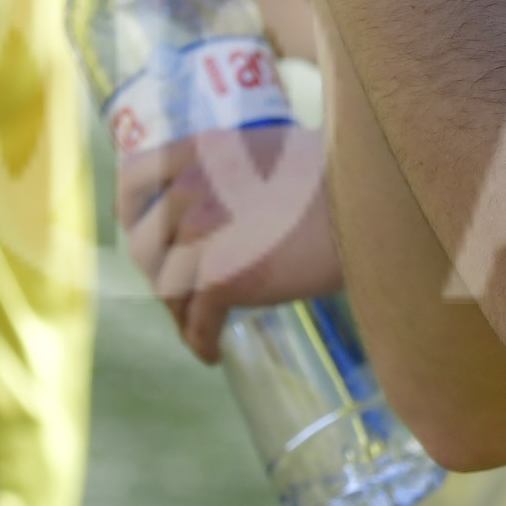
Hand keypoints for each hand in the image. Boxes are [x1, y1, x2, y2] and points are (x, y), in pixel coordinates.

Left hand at [118, 132, 346, 363]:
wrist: (374, 203)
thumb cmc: (342, 178)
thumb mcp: (273, 153)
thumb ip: (235, 172)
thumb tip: (224, 209)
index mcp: (200, 151)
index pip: (132, 179)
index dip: (131, 213)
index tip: (142, 233)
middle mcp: (191, 188)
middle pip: (148, 245)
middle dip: (162, 273)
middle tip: (187, 293)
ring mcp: (204, 233)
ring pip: (170, 289)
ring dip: (181, 313)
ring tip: (199, 326)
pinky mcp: (224, 276)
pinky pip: (197, 321)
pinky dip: (200, 342)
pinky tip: (212, 353)